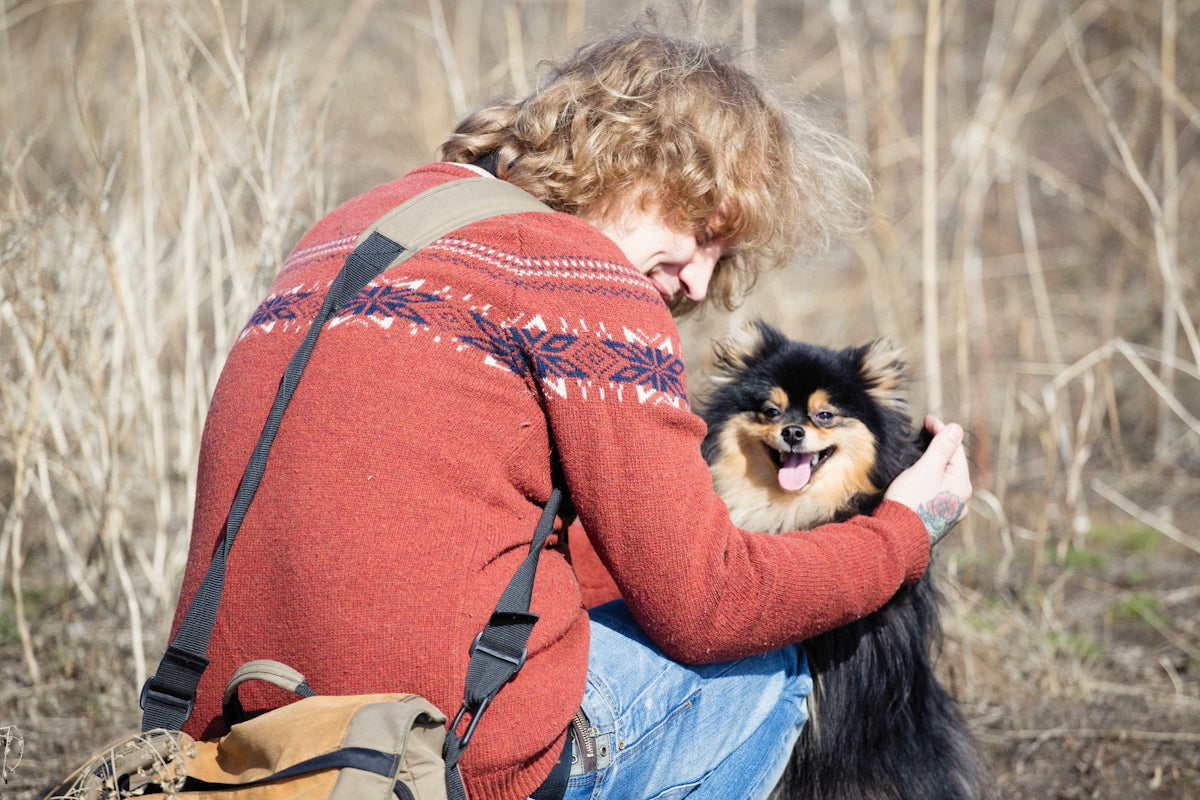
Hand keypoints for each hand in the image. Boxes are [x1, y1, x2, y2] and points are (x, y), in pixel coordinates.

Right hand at [884, 415, 971, 544]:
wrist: (896, 536)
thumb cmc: (911, 502)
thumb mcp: (926, 468)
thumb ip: (942, 447)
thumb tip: (956, 428)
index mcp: (962, 485)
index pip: (954, 449)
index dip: (941, 430)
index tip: (927, 419)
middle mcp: (960, 499)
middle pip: (951, 464)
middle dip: (938, 447)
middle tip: (923, 433)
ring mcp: (949, 511)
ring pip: (944, 479)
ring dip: (934, 464)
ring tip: (920, 454)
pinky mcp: (935, 519)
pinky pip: (936, 493)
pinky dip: (930, 481)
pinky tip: (920, 479)